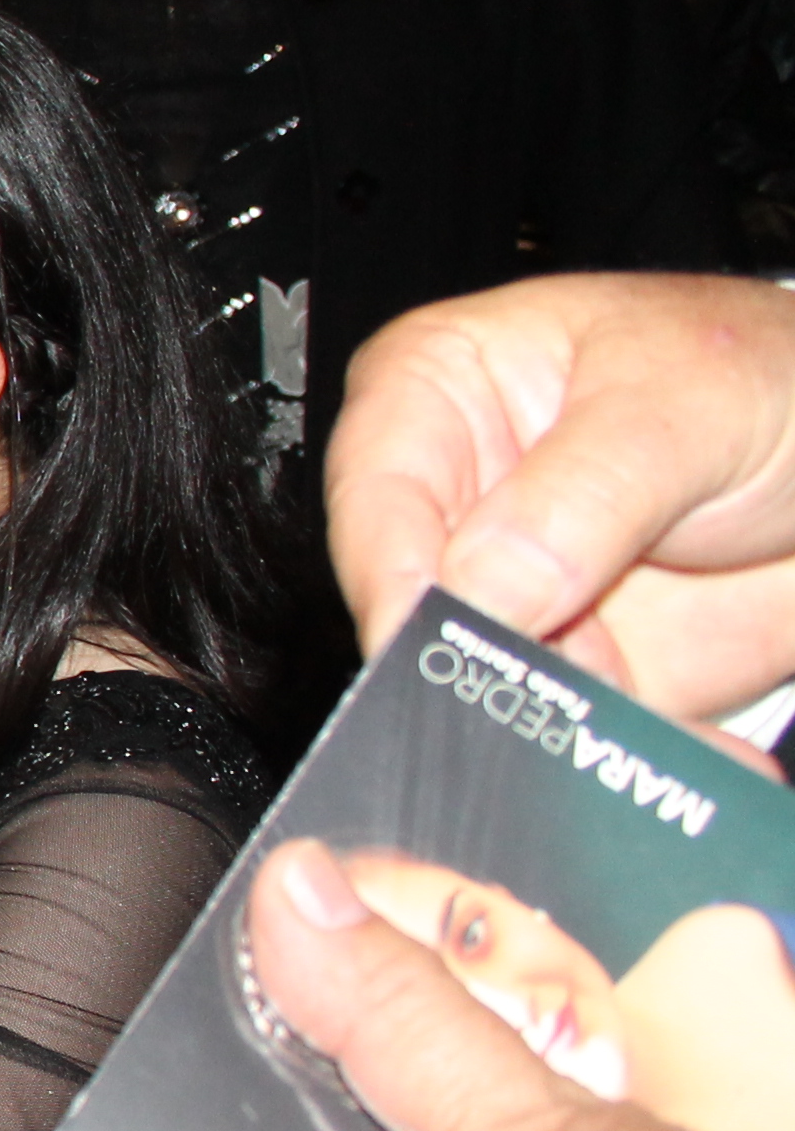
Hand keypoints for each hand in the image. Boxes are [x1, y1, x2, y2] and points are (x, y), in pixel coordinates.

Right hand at [329, 275, 794, 724]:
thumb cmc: (764, 376)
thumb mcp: (682, 403)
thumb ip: (583, 490)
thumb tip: (481, 585)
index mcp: (431, 396)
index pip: (375, 496)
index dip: (393, 572)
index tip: (434, 638)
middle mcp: (451, 503)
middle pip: (409, 606)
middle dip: (471, 661)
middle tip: (533, 687)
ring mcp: (507, 597)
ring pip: (479, 685)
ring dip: (552, 719)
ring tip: (637, 708)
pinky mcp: (567, 670)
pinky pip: (561, 733)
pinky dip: (615, 754)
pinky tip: (679, 739)